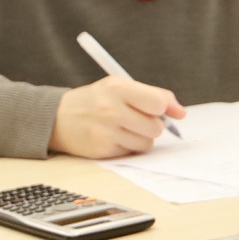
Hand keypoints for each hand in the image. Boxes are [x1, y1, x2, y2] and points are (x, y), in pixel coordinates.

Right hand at [49, 76, 184, 157]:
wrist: (57, 117)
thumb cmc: (96, 100)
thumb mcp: (120, 87)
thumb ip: (153, 95)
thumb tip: (181, 113)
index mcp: (117, 88)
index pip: (158, 103)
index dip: (165, 108)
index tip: (163, 110)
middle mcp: (111, 110)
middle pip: (156, 127)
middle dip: (152, 125)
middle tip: (137, 118)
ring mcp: (105, 132)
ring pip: (147, 143)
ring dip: (141, 137)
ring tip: (124, 127)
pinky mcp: (102, 150)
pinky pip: (131, 152)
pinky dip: (127, 146)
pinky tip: (113, 137)